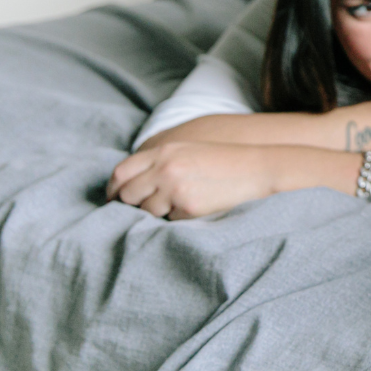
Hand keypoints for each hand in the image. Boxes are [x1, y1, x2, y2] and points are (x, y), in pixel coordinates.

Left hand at [107, 142, 283, 218]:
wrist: (257, 167)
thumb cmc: (223, 159)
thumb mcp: (187, 150)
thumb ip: (158, 162)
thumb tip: (128, 185)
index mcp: (163, 152)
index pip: (120, 173)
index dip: (113, 190)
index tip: (114, 200)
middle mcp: (164, 169)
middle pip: (128, 195)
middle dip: (133, 205)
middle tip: (146, 207)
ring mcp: (175, 188)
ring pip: (147, 211)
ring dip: (157, 213)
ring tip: (178, 204)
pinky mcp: (189, 206)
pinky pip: (171, 220)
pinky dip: (179, 217)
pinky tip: (196, 206)